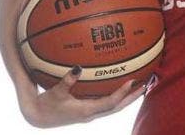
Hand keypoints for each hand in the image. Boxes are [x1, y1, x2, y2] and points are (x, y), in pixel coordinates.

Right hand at [21, 66, 146, 127]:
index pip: (110, 103)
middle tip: (146, 85)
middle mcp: (91, 114)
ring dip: (126, 98)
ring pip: (113, 107)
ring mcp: (90, 114)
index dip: (122, 94)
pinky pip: (106, 104)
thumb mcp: (55, 91)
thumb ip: (67, 80)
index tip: (132, 82)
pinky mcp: (87, 111)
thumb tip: (78, 67)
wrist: (38, 117)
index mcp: (86, 111)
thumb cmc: (46, 104)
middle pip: (117, 107)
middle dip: (132, 97)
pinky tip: (118, 86)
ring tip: (138, 87)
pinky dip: (115, 96)